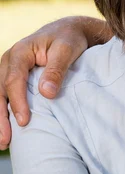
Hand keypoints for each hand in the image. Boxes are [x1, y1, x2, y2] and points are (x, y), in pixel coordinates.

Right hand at [0, 16, 107, 148]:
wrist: (68, 31)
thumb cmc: (69, 39)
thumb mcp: (67, 50)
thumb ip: (57, 70)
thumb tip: (47, 94)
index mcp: (20, 53)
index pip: (13, 80)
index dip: (17, 102)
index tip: (24, 121)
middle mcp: (8, 62)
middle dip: (0, 117)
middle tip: (6, 140)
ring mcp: (8, 70)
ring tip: (4, 142)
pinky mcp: (13, 79)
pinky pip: (4, 96)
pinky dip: (2, 113)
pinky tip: (6, 131)